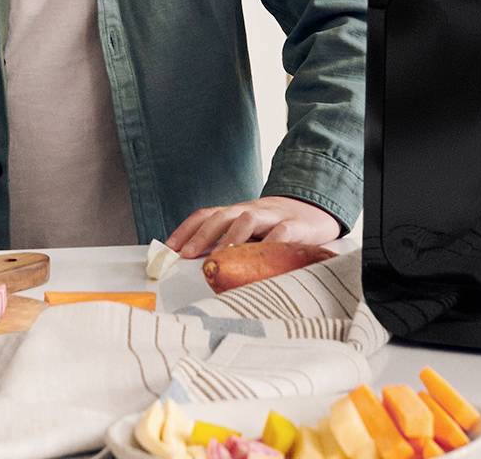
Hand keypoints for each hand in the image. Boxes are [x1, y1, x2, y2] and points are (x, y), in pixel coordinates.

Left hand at [165, 194, 340, 258]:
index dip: (185, 230)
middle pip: (221, 215)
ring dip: (231, 237)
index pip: (205, 215)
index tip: (167, 250)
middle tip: (186, 255)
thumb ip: (228, 244)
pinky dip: (269, 243)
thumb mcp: (250, 232)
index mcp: (236, 213)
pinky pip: (281, 233)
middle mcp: (250, 211)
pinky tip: (261, 256)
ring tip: (219, 257)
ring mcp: (273, 216)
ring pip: (248, 219)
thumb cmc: (275, 227)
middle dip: (201, 235)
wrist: (314, 210)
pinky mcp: (296, 226)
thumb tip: (199, 269)